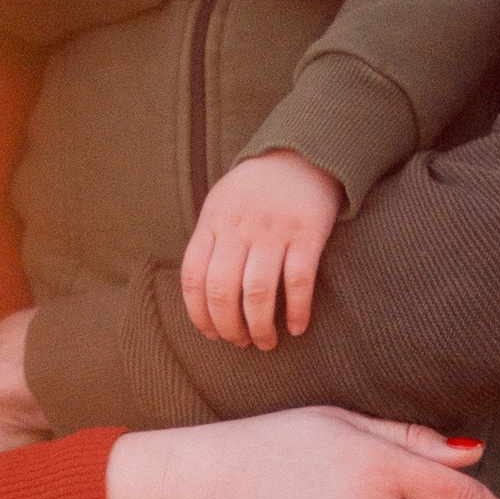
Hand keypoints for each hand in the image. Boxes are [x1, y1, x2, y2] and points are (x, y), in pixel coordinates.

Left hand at [182, 152, 342, 347]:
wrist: (301, 155)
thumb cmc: (255, 189)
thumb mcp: (220, 204)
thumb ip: (209, 240)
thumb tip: (200, 292)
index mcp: (212, 222)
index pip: (193, 276)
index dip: (198, 313)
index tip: (210, 334)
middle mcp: (239, 228)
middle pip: (222, 290)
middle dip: (228, 326)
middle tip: (240, 343)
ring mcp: (273, 230)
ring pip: (257, 292)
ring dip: (260, 326)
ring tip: (265, 342)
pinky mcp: (307, 233)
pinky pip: (299, 280)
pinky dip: (296, 309)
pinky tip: (297, 327)